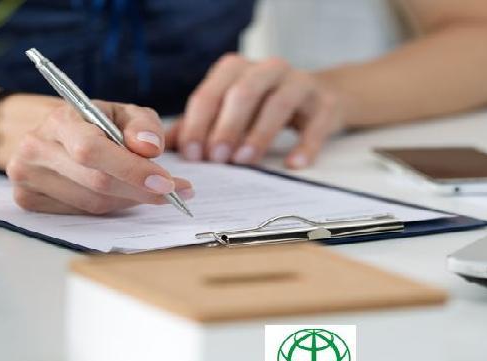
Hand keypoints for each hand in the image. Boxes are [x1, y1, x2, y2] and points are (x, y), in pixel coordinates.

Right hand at [3, 98, 192, 214]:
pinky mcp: (28, 199)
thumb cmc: (93, 123)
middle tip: (173, 192)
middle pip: (96, 182)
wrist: (52, 134)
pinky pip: (81, 214)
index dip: (131, 169)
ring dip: (129, 200)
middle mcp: (36, 149)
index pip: (93, 151)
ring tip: (150, 190)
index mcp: (60, 120)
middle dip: (140, 190)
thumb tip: (150, 148)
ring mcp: (27, 177)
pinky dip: (110, 207)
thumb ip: (143, 125)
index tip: (166, 182)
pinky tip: (121, 194)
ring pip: (93, 203)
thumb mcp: (123, 113)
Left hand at [169, 54, 345, 168]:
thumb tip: (161, 148)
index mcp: (236, 69)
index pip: (211, 92)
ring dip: (259, 134)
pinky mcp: (325, 103)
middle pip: (244, 93)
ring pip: (278, 103)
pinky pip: (316, 124)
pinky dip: (305, 145)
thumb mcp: (228, 111)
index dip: (199, 123)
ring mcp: (300, 83)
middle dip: (227, 127)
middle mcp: (268, 69)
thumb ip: (196, 126)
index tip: (192, 153)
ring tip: (245, 161)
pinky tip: (294, 165)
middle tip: (217, 159)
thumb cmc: (262, 107)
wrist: (317, 98)